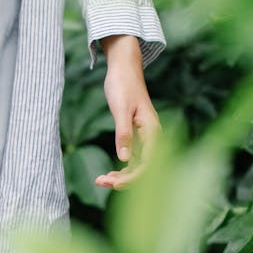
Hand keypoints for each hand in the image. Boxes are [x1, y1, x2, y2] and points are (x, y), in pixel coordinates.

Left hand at [94, 35, 160, 189]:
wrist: (124, 68)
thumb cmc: (123, 85)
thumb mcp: (120, 109)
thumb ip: (124, 134)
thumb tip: (124, 159)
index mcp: (152, 131)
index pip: (147, 163)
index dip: (132, 177)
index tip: (114, 183)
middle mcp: (152, 137)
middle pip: (143, 168)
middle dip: (124, 180)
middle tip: (100, 182)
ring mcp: (145, 138)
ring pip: (137, 165)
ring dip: (121, 176)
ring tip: (100, 180)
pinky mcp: (137, 136)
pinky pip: (133, 158)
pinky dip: (122, 168)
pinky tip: (108, 174)